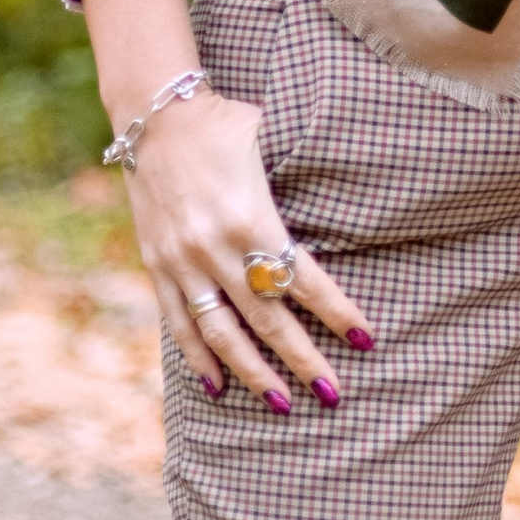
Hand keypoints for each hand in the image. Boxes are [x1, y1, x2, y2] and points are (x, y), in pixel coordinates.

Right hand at [83, 0, 368, 414]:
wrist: (155, 114)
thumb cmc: (223, 123)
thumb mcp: (266, 141)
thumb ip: (297, 177)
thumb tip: (344, 190)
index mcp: (251, 218)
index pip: (303, 280)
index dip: (336, 312)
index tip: (365, 340)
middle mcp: (216, 248)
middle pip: (267, 318)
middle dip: (302, 359)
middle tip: (333, 393)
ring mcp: (183, 261)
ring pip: (222, 332)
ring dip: (252, 372)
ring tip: (281, 405)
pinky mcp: (157, 265)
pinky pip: (177, 322)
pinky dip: (197, 357)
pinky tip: (216, 386)